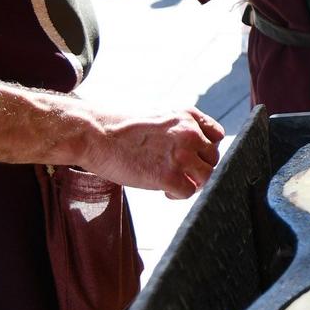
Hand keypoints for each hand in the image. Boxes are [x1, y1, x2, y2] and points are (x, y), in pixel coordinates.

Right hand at [82, 107, 225, 199]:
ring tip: (172, 183)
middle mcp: (189, 132)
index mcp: (186, 115)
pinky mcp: (169, 176)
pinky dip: (178, 195)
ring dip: (192, 183)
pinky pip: (189, 192)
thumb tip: (188, 147)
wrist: (93, 133)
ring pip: (207, 176)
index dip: (206, 149)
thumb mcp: (155, 115)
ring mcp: (181, 155)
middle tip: (180, 174)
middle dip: (198, 168)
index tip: (193, 157)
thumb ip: (176, 127)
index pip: (216, 135)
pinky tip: (164, 191)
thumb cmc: (116, 126)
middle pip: (213, 158)